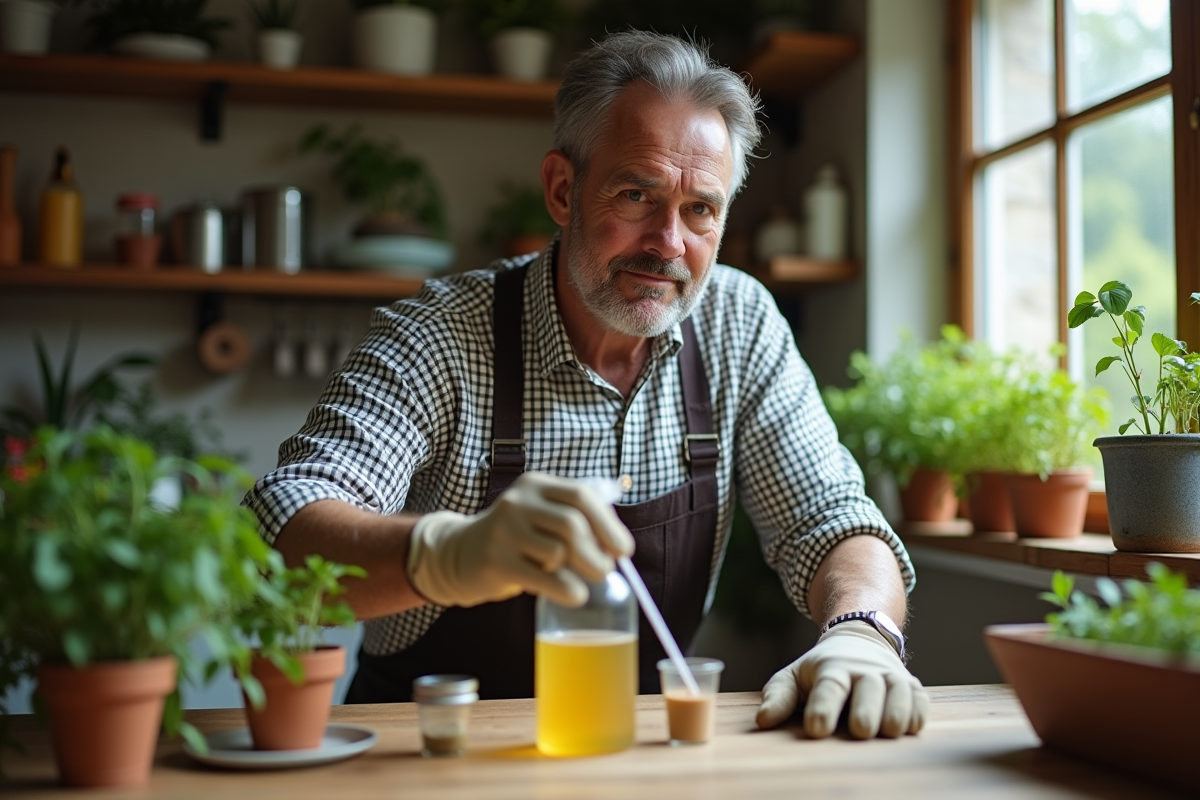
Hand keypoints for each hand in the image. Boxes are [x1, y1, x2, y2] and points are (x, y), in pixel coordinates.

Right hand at [407, 472, 634, 607]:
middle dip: (597, 553)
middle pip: (572, 524)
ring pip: (558, 551)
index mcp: (536, 485)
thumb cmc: (514, 538)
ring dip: (579, 572)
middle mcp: (518, 502)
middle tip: (604, 571)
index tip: (623, 550)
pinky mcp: (495, 561)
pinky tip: (573, 594)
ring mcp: (503, 531)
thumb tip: (620, 547)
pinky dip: (567, 590)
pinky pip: (543, 577)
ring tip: (576, 579)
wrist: (458, 554)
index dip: (608, 524)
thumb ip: (575, 519)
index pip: (581, 496)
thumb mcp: (539, 515)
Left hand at [755, 621, 928, 738]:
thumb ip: (780, 697)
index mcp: (832, 668)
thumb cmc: (822, 669)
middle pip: (869, 687)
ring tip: (889, 731)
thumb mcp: (795, 676)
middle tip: (861, 730)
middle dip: (866, 708)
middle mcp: (864, 670)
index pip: (828, 686)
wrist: (859, 639)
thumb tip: (763, 720)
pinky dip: (919, 711)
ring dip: (897, 710)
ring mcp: (890, 676)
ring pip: (900, 691)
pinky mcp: (911, 685)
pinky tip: (912, 726)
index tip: (817, 728)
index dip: (823, 706)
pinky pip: (920, 697)